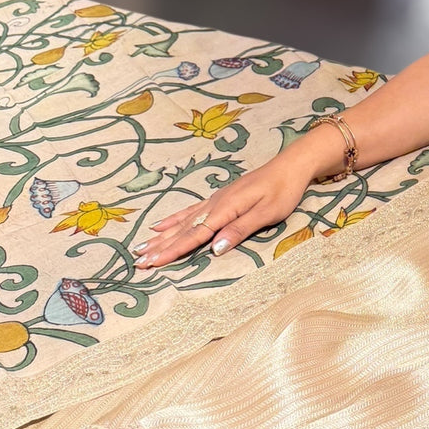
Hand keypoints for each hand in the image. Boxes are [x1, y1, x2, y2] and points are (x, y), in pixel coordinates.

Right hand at [134, 131, 337, 268]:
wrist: (290, 165)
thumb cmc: (283, 191)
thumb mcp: (266, 213)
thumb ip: (239, 230)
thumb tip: (214, 249)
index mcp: (226, 209)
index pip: (195, 235)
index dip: (173, 250)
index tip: (153, 263)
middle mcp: (215, 204)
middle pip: (183, 229)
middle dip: (160, 247)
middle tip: (138, 261)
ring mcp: (215, 200)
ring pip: (183, 221)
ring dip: (161, 235)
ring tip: (141, 246)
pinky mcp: (219, 197)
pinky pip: (190, 210)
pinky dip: (173, 219)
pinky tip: (160, 225)